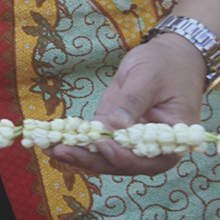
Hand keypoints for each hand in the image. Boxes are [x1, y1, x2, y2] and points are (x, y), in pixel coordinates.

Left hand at [48, 33, 205, 176]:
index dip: (125, 158)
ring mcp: (130, 139)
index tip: (102, 145)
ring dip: (77, 154)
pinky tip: (53, 139)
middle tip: (61, 150)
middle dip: (91, 159)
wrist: (169, 55)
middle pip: (122, 163)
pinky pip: (95, 142)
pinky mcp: (113, 128)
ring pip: (105, 157)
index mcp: (171, 140)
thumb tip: (115, 125)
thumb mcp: (149, 77)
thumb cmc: (166, 65)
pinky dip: (75, 142)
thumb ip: (133, 101)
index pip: (150, 160)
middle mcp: (151, 147)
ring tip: (48, 147)